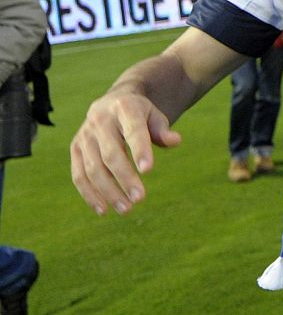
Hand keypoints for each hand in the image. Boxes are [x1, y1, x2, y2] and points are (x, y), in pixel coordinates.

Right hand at [70, 92, 182, 214]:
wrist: (111, 104)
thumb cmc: (140, 115)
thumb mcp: (155, 116)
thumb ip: (163, 130)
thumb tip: (175, 141)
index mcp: (124, 108)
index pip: (133, 131)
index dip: (140, 150)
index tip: (148, 170)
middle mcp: (100, 121)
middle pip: (110, 154)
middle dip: (125, 178)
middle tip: (140, 199)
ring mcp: (84, 136)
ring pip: (93, 168)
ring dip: (108, 191)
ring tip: (126, 209)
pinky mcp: (75, 149)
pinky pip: (79, 175)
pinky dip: (89, 194)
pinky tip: (103, 210)